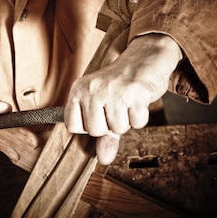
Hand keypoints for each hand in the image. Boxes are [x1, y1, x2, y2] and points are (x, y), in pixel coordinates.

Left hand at [65, 34, 181, 164]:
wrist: (144, 57)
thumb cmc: (120, 84)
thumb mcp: (104, 105)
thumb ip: (103, 134)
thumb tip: (104, 159)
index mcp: (78, 89)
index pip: (72, 126)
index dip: (87, 126)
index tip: (97, 114)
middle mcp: (92, 88)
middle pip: (95, 130)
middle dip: (110, 125)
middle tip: (116, 106)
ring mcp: (113, 90)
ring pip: (118, 128)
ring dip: (127, 120)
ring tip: (127, 102)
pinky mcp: (135, 92)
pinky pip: (137, 122)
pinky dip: (140, 116)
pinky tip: (138, 101)